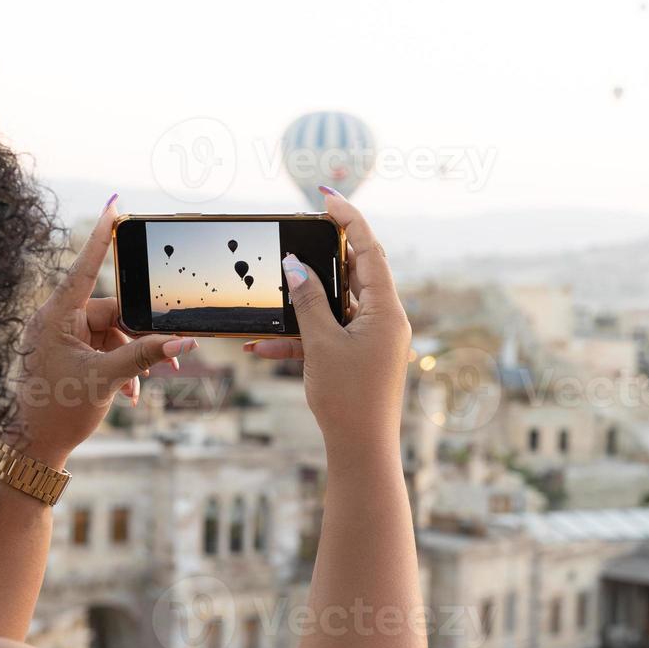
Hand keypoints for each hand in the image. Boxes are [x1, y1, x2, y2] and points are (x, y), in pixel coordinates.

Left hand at [13, 196, 196, 466]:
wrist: (34, 446)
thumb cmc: (59, 411)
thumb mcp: (107, 379)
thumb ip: (146, 355)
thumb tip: (183, 341)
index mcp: (56, 316)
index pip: (87, 266)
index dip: (103, 236)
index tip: (114, 206)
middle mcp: (56, 321)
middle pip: (112, 311)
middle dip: (141, 337)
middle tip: (172, 359)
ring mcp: (60, 338)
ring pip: (111, 334)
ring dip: (132, 358)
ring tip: (142, 387)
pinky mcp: (65, 354)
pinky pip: (101, 349)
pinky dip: (119, 367)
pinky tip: (131, 393)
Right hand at [247, 190, 410, 454]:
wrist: (362, 451)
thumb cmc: (348, 399)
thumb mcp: (322, 344)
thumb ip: (308, 301)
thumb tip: (295, 265)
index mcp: (386, 309)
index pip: (369, 249)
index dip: (349, 219)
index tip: (326, 197)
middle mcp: (385, 319)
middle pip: (355, 272)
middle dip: (322, 257)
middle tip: (297, 236)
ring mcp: (374, 339)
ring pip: (336, 306)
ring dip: (302, 304)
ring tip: (274, 292)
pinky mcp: (360, 357)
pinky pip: (329, 335)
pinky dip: (301, 337)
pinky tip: (262, 345)